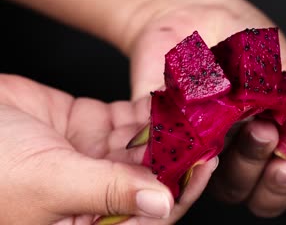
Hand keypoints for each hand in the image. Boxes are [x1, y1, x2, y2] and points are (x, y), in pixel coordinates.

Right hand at [0, 75, 217, 224]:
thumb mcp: (50, 183)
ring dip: (169, 129)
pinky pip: (127, 119)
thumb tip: (162, 205)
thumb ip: (109, 192)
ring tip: (196, 108)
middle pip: (153, 177)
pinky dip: (148, 110)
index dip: (181, 191)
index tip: (206, 164)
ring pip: (144, 146)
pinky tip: (169, 97)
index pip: (148, 214)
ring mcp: (94, 157)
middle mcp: (97, 193)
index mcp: (87, 223)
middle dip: (181, 154)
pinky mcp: (89, 126)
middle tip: (210, 128)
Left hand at [126, 0, 285, 216]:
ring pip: (203, 176)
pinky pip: (161, 146)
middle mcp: (225, 149)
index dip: (280, 186)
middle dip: (255, 164)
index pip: (270, 186)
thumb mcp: (282, 78)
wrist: (200, 11)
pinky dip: (171, 141)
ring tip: (240, 119)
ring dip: (221, 154)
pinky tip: (188, 127)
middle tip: (263, 129)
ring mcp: (191, 141)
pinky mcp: (158, 128)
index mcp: (260, 142)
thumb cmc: (245, 43)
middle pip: (239, 186)